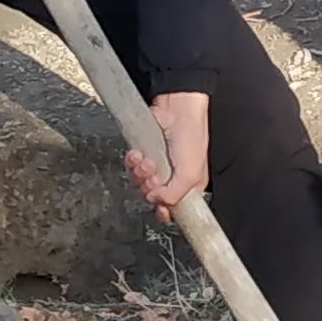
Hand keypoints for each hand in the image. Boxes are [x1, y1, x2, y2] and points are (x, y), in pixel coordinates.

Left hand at [129, 89, 208, 215]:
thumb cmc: (190, 137)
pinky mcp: (143, 154)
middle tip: (156, 176)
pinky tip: (138, 154)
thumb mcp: (191, 174)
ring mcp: (156, 166)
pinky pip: (130, 166)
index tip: (160, 208)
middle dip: (150, 187)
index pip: (172, 209)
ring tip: (148, 161)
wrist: (176, 110)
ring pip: (139, 182)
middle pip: (151, 196)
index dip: (163, 211)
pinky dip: (132, 161)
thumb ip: (174, 195)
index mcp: (188, 186)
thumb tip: (155, 201)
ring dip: (140, 173)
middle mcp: (171, 178)